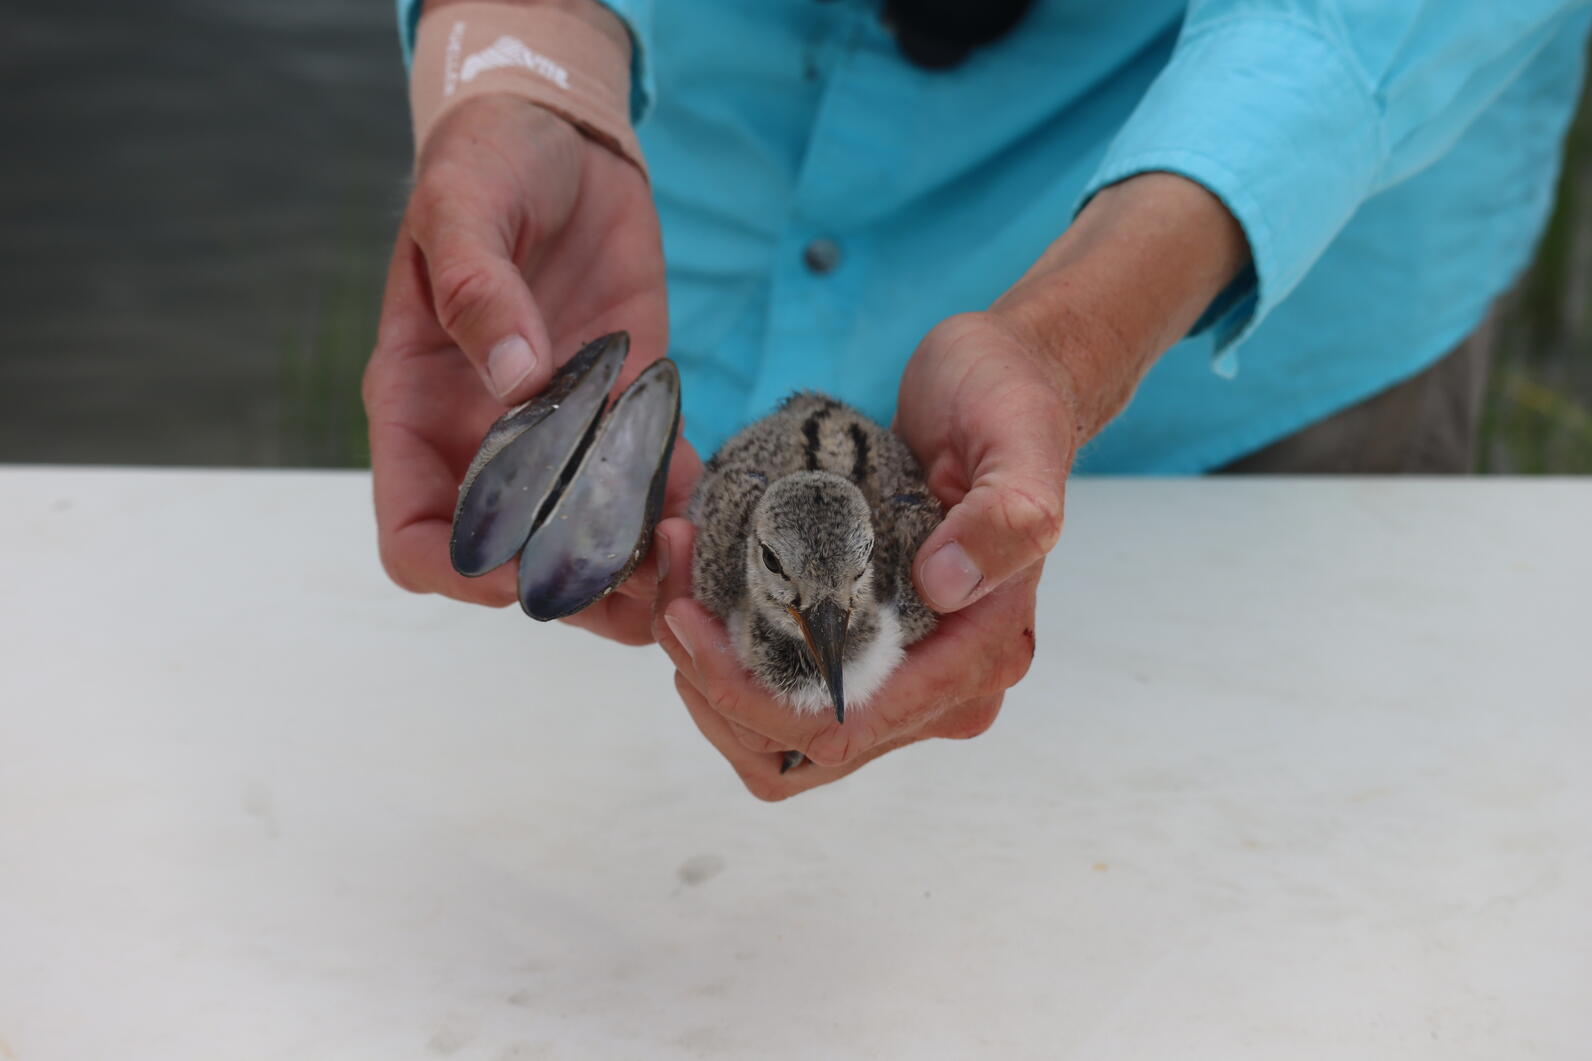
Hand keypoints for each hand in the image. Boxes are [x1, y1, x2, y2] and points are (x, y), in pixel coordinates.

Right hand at [362, 94, 698, 643]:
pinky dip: (677, 509)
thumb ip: (477, 292)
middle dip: (568, 589)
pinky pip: (649, 484)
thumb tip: (514, 383)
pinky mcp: (625, 409)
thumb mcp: (465, 207)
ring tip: (682, 566)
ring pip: (586, 541)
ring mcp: (560, 432)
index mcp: (422, 408)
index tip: (519, 573)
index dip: (458, 572)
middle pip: (512, 560)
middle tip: (634, 587)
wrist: (562, 139)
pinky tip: (707, 508)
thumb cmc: (488, 163)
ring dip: (632, 571)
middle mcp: (487, 439)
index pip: (414, 535)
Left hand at [649, 173, 1246, 796]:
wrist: (999, 380)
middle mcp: (947, 684)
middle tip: (672, 602)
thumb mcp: (1017, 442)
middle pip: (805, 748)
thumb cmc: (1010, 405)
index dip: (752, 695)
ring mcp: (905, 673)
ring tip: (677, 597)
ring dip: (714, 687)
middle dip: (719, 691)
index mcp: (984, 652)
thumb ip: (1003, 517)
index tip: (689, 617)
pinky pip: (783, 698)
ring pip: (782, 740)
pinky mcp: (867, 648)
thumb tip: (946, 586)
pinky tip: (702, 600)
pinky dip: (729, 668)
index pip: (850, 726)